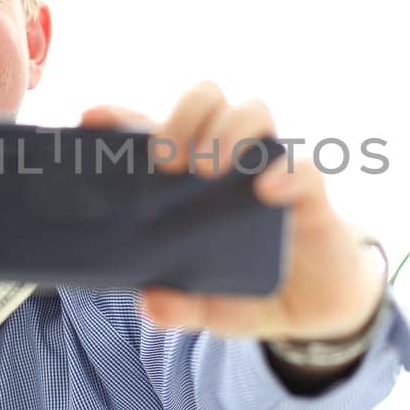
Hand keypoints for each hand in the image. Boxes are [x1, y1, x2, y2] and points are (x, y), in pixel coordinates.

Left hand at [81, 81, 384, 341]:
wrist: (316, 307)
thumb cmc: (252, 289)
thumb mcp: (210, 308)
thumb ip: (179, 308)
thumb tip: (150, 303)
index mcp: (192, 179)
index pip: (154, 132)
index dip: (121, 119)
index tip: (92, 119)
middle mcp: (230, 161)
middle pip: (206, 101)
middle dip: (182, 116)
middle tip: (168, 162)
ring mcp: (270, 170)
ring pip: (253, 112)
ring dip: (227, 131)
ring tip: (209, 170)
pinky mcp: (309, 192)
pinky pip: (301, 166)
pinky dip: (284, 172)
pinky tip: (267, 191)